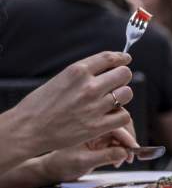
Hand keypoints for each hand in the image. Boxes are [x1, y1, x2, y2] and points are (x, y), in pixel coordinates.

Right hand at [11, 51, 133, 153]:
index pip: (109, 58)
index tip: (126, 59)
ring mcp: (94, 106)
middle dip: (122, 78)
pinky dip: (120, 116)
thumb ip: (83, 73)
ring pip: (127, 94)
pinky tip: (111, 116)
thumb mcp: (60, 79)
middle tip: (115, 85)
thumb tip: (105, 67)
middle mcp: (88, 87)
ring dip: (122, 96)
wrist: (28, 129)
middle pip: (124, 74)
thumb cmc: (40, 105)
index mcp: (77, 71)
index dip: (121, 58)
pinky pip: (124, 116)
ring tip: (112, 101)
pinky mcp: (97, 126)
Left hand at [39, 127, 138, 182]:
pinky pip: (116, 139)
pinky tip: (119, 158)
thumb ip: (105, 156)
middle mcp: (92, 123)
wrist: (51, 169)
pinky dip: (121, 148)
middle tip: (131, 154)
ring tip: (124, 159)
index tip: (133, 148)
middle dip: (128, 138)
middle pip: (119, 122)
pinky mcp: (99, 138)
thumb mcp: (83, 162)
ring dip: (125, 144)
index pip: (113, 124)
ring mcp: (96, 130)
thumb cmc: (60, 164)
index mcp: (86, 123)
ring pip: (119, 131)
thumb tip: (124, 153)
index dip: (126, 136)